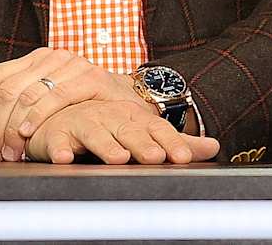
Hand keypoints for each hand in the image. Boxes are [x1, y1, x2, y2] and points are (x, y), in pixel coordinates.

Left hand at [0, 47, 140, 161]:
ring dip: (13, 128)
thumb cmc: (82, 103)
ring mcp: (72, 64)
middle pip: (8, 89)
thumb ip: (23, 101)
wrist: (125, 99)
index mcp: (36, 58)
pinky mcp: (91, 77)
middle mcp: (51, 56)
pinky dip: (37, 117)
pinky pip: (55, 97)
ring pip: (27, 95)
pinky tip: (28, 132)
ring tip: (13, 150)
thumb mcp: (47, 95)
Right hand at [25, 100, 219, 164]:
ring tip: (119, 158)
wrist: (64, 112)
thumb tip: (214, 147)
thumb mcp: (143, 131)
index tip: (185, 158)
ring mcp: (84, 122)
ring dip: (107, 145)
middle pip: (130, 130)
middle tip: (156, 157)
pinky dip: (59, 149)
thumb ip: (176, 142)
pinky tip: (65, 158)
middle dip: (143, 144)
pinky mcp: (56, 133)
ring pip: (96, 133)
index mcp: (136, 117)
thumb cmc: (108, 125)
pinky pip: (56, 141)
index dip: (172, 143)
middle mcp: (112, 117)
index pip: (158, 130)